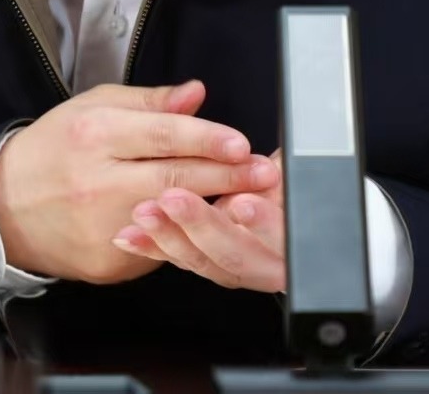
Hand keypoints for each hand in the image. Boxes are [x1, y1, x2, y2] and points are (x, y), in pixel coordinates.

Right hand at [0, 80, 277, 283]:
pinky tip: (215, 226)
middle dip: (227, 177)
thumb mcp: (94, 107)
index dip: (205, 139)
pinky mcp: (109, 260)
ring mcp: (103, 225)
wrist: (6, 206)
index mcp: (96, 134)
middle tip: (265, 173)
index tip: (241, 142)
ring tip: (253, 201)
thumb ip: (150, 103)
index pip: (161, 135)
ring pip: (172, 218)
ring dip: (216, 209)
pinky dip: (188, 235)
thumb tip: (196, 94)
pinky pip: (159, 247)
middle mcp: (98, 181)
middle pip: (174, 179)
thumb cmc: (56, 148)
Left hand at [113, 149, 286, 292]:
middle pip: (238, 257)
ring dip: (171, 237)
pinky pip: (182, 261)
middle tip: (174, 200)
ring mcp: (239, 269)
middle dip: (204, 227)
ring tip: (146, 212)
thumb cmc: (282, 180)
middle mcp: (271, 264)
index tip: (244, 205)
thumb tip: (264, 158)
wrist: (280, 211)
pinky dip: (155, 247)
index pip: (286, 240)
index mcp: (298, 238)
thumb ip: (276, 168)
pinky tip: (130, 236)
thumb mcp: (287, 168)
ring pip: (206, 263)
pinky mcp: (210, 263)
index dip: (267, 225)